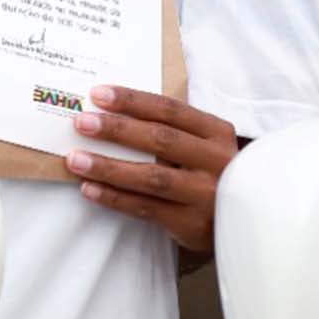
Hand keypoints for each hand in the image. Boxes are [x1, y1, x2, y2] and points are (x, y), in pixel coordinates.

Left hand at [65, 85, 238, 256]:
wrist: (242, 222)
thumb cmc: (210, 175)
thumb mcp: (205, 146)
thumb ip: (173, 130)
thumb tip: (113, 114)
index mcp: (217, 133)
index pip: (170, 110)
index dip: (133, 101)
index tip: (98, 95)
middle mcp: (215, 161)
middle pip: (161, 140)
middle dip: (117, 129)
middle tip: (82, 123)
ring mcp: (205, 194)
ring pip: (151, 177)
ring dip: (109, 167)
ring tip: (76, 160)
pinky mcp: (191, 223)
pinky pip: (145, 208)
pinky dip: (114, 198)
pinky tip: (90, 189)